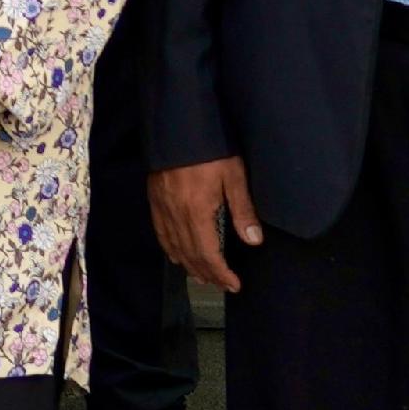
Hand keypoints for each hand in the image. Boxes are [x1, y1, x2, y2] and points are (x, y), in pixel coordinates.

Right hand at [150, 155, 261, 293]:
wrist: (176, 124)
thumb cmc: (211, 148)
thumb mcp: (233, 175)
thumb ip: (243, 210)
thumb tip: (254, 241)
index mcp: (197, 212)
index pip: (208, 254)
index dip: (221, 273)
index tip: (234, 285)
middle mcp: (177, 216)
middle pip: (191, 255)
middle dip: (208, 274)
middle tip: (222, 285)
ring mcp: (162, 209)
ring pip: (175, 248)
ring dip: (190, 266)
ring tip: (203, 278)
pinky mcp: (154, 200)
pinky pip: (161, 234)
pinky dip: (170, 250)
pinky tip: (176, 256)